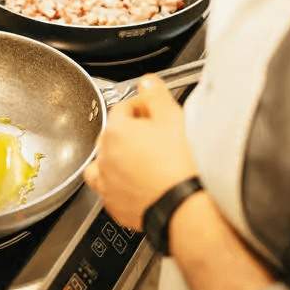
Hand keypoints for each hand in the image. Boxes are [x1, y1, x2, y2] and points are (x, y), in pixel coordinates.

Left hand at [84, 75, 197, 229]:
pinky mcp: (114, 204)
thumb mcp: (173, 117)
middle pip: (113, 134)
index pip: (123, 108)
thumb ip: (155, 94)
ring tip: (140, 159)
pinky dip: (118, 184)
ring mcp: (107, 182)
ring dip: (118, 158)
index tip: (155, 112)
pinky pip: (109, 189)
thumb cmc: (180, 166)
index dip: (142, 107)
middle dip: (131, 131)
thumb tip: (147, 82)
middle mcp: (105, 156)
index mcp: (116, 131)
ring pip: (104, 163)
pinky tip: (137, 183)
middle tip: (155, 135)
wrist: (185, 207)